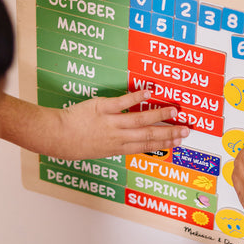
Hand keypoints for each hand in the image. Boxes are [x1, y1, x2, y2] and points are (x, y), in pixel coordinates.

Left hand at [55, 89, 189, 159]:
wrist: (57, 136)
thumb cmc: (74, 145)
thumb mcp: (98, 151)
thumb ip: (115, 144)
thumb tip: (130, 141)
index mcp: (117, 148)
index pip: (146, 146)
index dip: (164, 144)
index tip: (178, 141)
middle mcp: (118, 137)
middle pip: (148, 135)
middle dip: (169, 132)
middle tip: (185, 129)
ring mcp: (111, 122)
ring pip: (140, 119)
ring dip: (159, 114)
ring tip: (174, 110)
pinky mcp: (102, 108)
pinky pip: (123, 102)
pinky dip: (136, 97)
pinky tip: (149, 92)